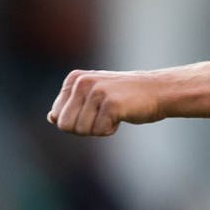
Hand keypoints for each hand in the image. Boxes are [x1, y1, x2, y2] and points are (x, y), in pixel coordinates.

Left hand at [48, 69, 165, 136]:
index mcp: (74, 78)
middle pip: (65, 125)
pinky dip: (111, 129)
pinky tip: (123, 115)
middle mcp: (82, 82)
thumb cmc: (125, 96)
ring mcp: (97, 91)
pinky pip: (100, 131)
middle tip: (103, 116)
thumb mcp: (93, 96)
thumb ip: (70, 105)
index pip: (57, 116)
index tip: (94, 111)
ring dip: (99, 128)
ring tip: (114, 113)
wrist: (158, 91)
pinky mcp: (111, 103)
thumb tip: (51, 118)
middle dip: (84, 128)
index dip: (76, 121)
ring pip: (81, 130)